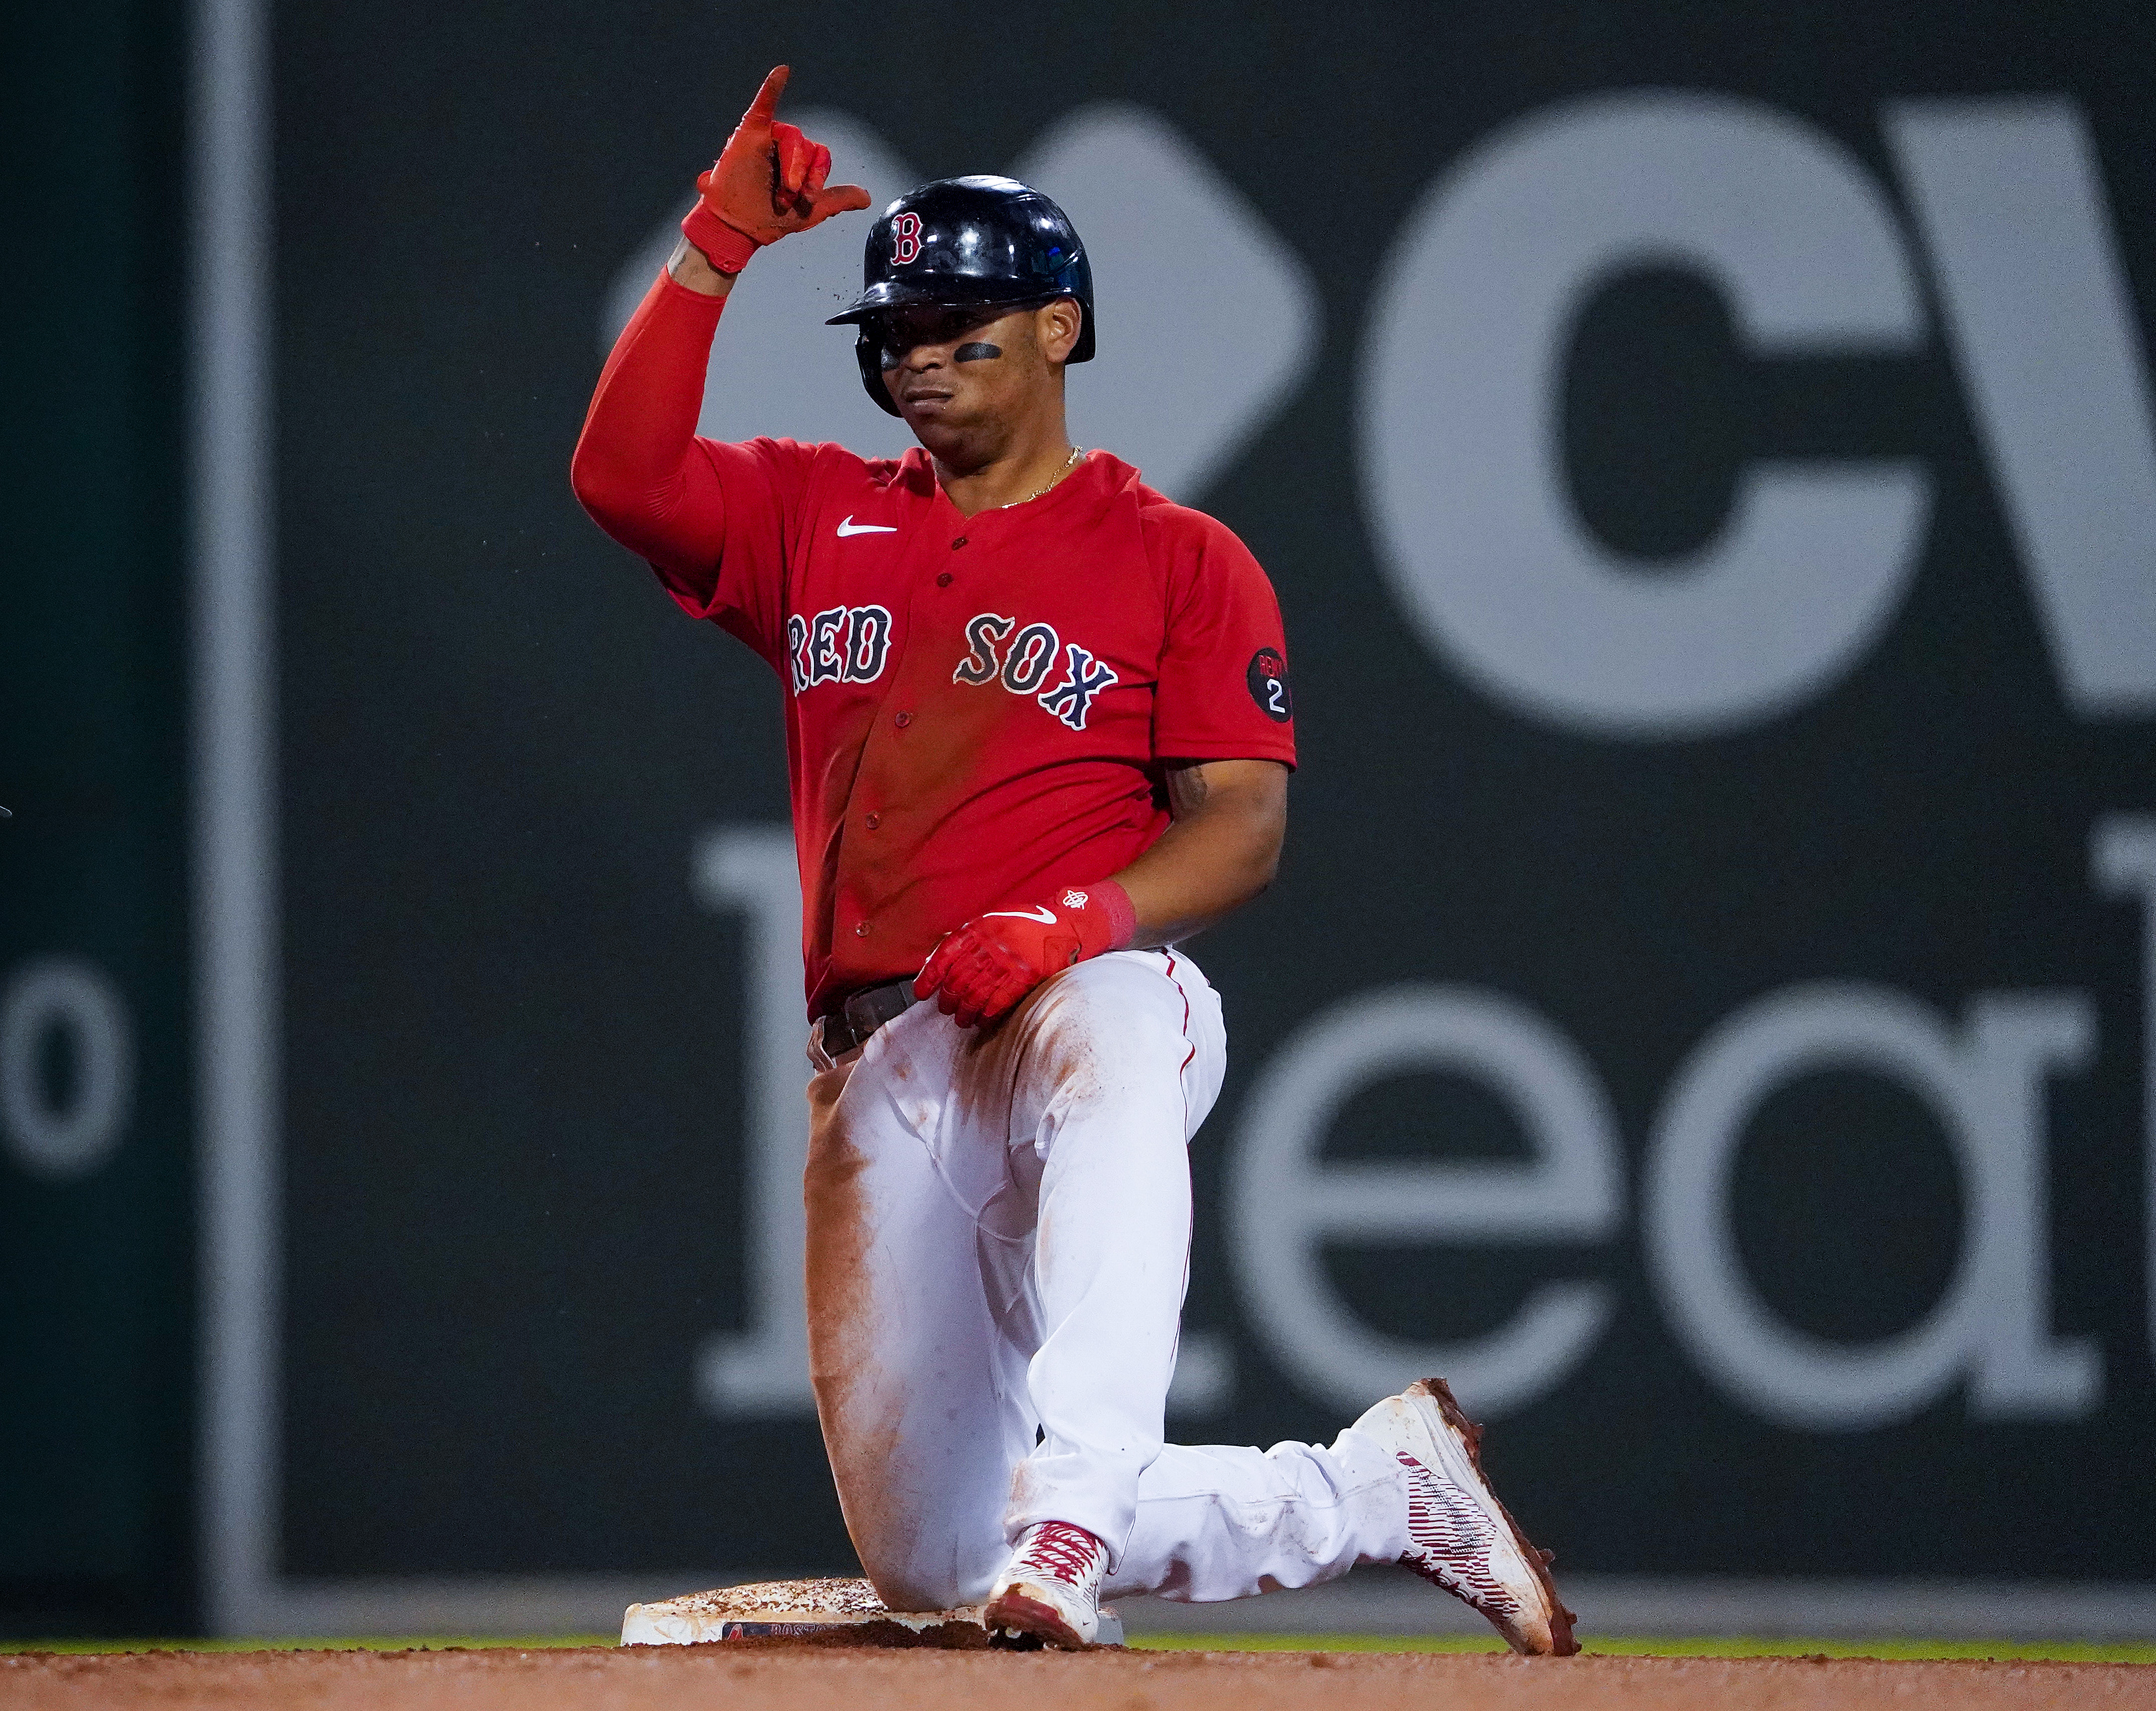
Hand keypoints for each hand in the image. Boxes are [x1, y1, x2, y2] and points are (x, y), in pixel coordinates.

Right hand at [682, 65, 872, 273]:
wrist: (737, 227)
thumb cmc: (769, 218)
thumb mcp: (811, 212)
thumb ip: (838, 200)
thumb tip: (866, 197)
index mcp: (801, 161)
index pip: (821, 156)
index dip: (818, 176)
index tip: (810, 197)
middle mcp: (787, 147)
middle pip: (807, 146)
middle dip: (802, 175)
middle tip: (790, 197)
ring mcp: (768, 138)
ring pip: (792, 136)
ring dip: (791, 165)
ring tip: (782, 191)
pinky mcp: (749, 134)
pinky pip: (762, 106)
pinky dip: (772, 88)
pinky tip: (782, 72)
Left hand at [917, 884, 1135, 1028]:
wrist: (1069, 924)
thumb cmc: (1031, 923)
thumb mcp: (997, 919)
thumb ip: (971, 935)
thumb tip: (940, 953)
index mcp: (980, 927)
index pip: (945, 954)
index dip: (930, 976)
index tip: (921, 993)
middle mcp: (991, 944)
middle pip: (958, 979)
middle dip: (948, 999)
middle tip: (945, 1010)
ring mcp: (1009, 961)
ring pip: (976, 993)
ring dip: (965, 1011)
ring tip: (962, 1020)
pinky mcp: (1027, 976)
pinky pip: (999, 1001)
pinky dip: (988, 1014)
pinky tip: (983, 1021)